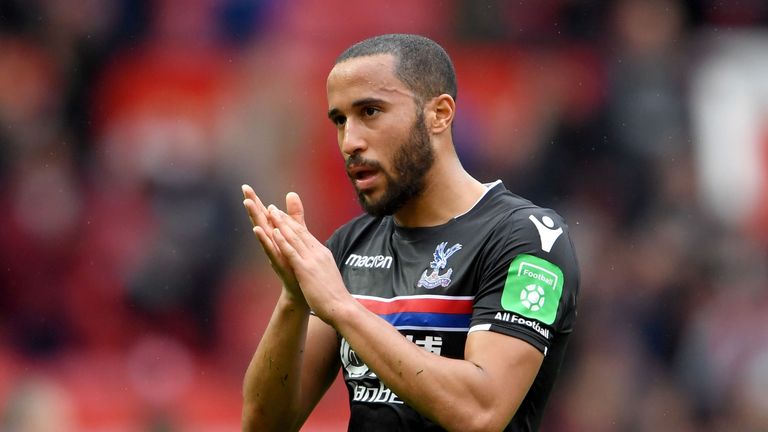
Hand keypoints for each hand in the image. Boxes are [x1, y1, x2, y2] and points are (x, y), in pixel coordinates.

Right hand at [242, 185, 305, 301]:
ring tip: (247, 203)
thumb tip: (291, 193)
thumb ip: (294, 215)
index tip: (246, 186)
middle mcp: (271, 241)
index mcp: (275, 234)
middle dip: (252, 205)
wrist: (301, 286)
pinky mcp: (277, 261)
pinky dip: (263, 239)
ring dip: (255, 218)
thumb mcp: (296, 234)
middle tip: (244, 190)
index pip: (264, 214)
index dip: (256, 200)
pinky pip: (269, 249)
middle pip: (259, 219)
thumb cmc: (296, 260)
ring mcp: (273, 251)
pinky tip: (257, 230)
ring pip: (262, 232)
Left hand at [266, 199, 349, 322]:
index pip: (306, 235)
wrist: (341, 307)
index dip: (293, 224)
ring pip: (294, 238)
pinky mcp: (306, 269)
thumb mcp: (327, 274)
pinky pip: (292, 252)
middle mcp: (318, 253)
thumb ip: (321, 264)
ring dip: (281, 224)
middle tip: (273, 207)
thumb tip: (319, 261)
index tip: (283, 215)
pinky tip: (274, 232)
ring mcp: (312, 260)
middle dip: (285, 219)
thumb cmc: (334, 295)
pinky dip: (282, 240)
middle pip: (299, 232)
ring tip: (270, 211)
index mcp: (322, 254)